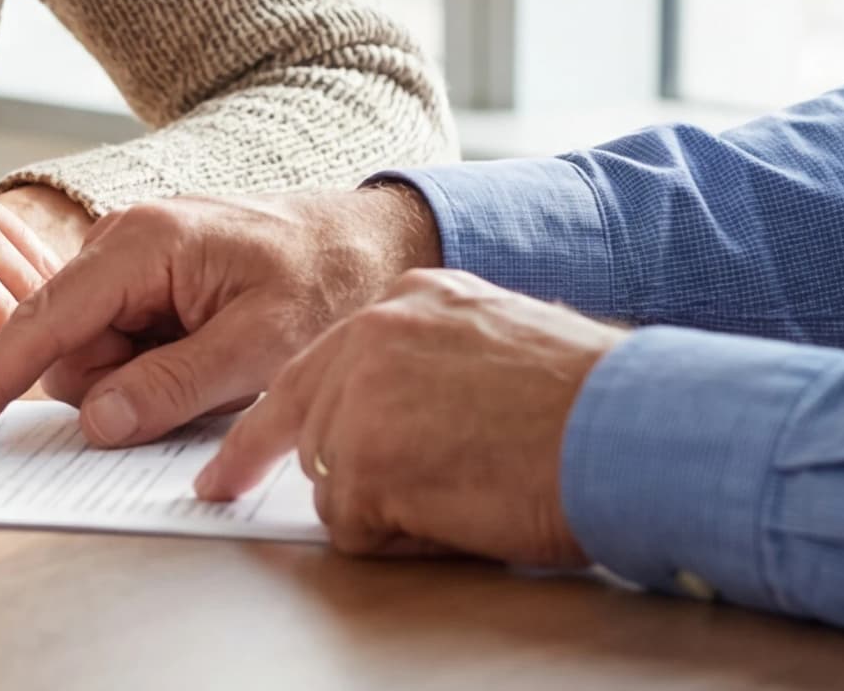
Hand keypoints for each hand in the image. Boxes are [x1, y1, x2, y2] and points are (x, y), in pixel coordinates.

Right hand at [0, 184, 438, 448]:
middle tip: (208, 378)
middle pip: (69, 349)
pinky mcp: (149, 279)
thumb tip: (92, 423)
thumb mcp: (259, 349)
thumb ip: (170, 387)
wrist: (376, 243)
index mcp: (140, 244)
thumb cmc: (328, 284)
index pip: (42, 323)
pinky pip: (124, 345)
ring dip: (145, 380)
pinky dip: (159, 367)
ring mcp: (133, 259)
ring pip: (96, 356)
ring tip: (223, 359)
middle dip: (118, 386)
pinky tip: (212, 352)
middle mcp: (122, 241)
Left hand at [190, 268, 620, 563]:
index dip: (284, 412)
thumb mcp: (502, 338)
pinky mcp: (364, 464)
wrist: (626, 428)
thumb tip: (413, 409)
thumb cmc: (591, 400)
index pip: (321, 360)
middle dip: (290, 461)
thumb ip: (438, 359)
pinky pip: (355, 529)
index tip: (231, 450)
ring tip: (464, 493)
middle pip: (304, 418)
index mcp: (409, 302)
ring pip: (331, 479)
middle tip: (217, 491)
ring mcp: (360, 399)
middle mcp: (372, 337)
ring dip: (385, 506)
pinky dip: (402, 541)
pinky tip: (459, 517)